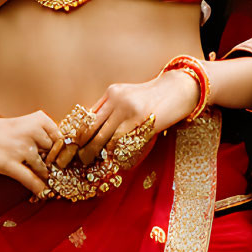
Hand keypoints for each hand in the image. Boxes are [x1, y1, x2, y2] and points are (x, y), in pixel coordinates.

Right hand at [0, 111, 62, 196]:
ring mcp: (21, 148)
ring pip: (44, 169)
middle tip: (48, 169)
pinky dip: (38, 189)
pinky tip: (43, 194)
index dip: (61, 151)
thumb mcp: (26, 124)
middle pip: (53, 155)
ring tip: (44, 180)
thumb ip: (43, 135)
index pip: (61, 139)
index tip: (60, 158)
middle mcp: (31, 132)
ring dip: (44, 177)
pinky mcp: (10, 164)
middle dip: (51, 164)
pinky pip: (30, 179)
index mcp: (38, 119)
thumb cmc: (1, 132)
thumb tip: (61, 155)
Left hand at [56, 71, 199, 169]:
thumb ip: (114, 110)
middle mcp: (117, 99)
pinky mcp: (142, 120)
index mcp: (111, 93)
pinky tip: (111, 159)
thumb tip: (97, 132)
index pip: (88, 115)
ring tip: (89, 162)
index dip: (79, 133)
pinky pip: (122, 141)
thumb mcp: (130, 97)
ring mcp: (129, 109)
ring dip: (96, 152)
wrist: (179, 89)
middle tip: (77, 159)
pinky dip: (115, 152)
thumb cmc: (155, 97)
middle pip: (92, 128)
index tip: (72, 147)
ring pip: (105, 137)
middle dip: (83, 146)